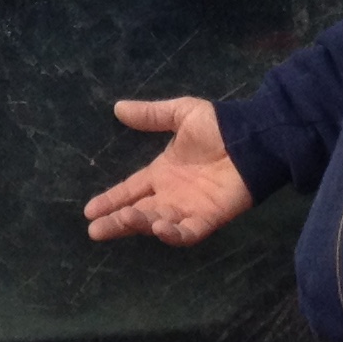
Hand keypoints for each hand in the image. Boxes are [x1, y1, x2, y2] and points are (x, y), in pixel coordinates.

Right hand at [83, 98, 253, 245]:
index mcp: (163, 173)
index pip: (131, 190)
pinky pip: (187, 232)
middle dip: (116, 222)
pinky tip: (158, 227)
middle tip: (95, 230)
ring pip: (157, 222)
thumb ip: (151, 115)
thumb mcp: (181, 114)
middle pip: (138, 212)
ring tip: (123, 220)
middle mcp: (171, 195)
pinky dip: (172, 233)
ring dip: (139, 224)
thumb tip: (118, 108)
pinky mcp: (208, 217)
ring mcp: (189, 208)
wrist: (253, 137)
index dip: (111, 200)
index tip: (89, 210)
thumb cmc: (219, 127)